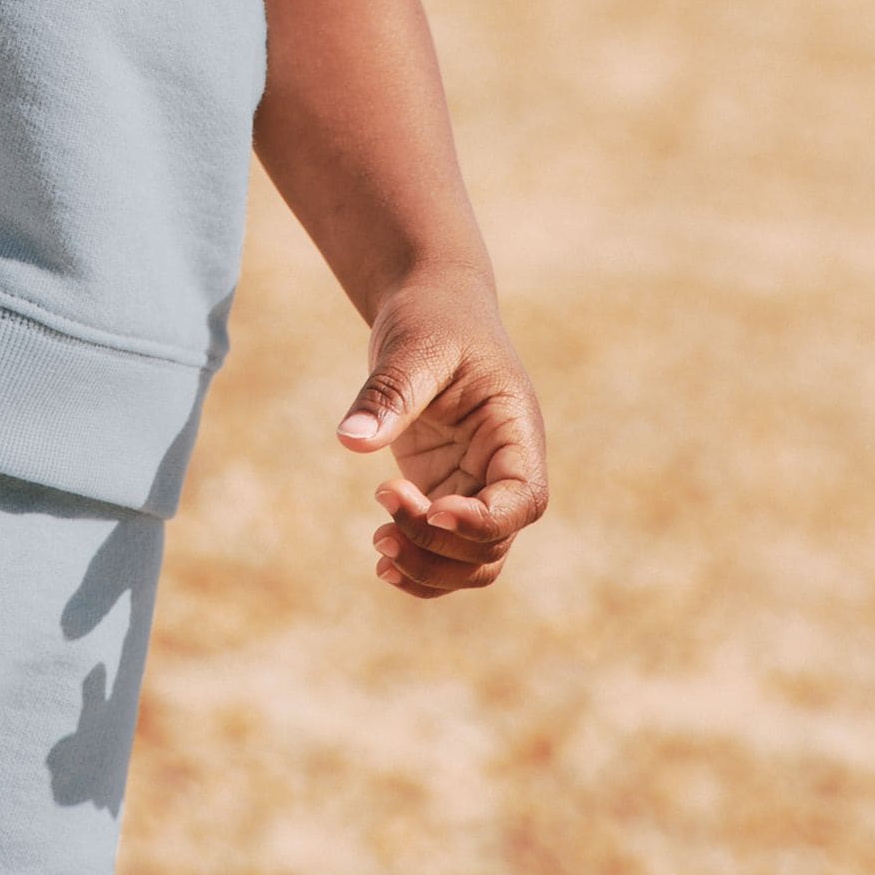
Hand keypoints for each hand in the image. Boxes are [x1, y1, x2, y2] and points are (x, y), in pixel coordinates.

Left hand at [336, 265, 547, 599]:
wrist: (430, 306)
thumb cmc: (432, 317)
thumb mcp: (414, 344)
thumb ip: (390, 392)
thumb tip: (351, 440)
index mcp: (515, 431)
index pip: (523, 499)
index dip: (485, 521)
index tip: (434, 511)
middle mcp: (504, 468)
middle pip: (493, 542)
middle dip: (439, 544)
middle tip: (382, 504)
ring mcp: (475, 486)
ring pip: (473, 562)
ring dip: (428, 568)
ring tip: (378, 542)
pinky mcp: (445, 491)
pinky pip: (444, 551)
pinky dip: (419, 566)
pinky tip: (382, 560)